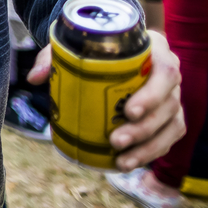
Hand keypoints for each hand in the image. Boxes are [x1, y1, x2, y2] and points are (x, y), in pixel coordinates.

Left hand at [27, 31, 183, 170]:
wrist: (112, 50)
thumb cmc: (95, 47)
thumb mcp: (75, 45)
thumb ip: (54, 57)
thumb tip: (35, 78)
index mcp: (154, 49)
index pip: (166, 71)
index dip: (152, 95)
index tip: (128, 112)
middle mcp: (169, 74)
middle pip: (169, 104)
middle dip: (144, 128)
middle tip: (116, 141)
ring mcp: (173, 96)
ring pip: (173, 125)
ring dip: (149, 147)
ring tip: (122, 161)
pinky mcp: (171, 116)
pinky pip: (169, 138)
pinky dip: (151, 152)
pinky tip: (130, 162)